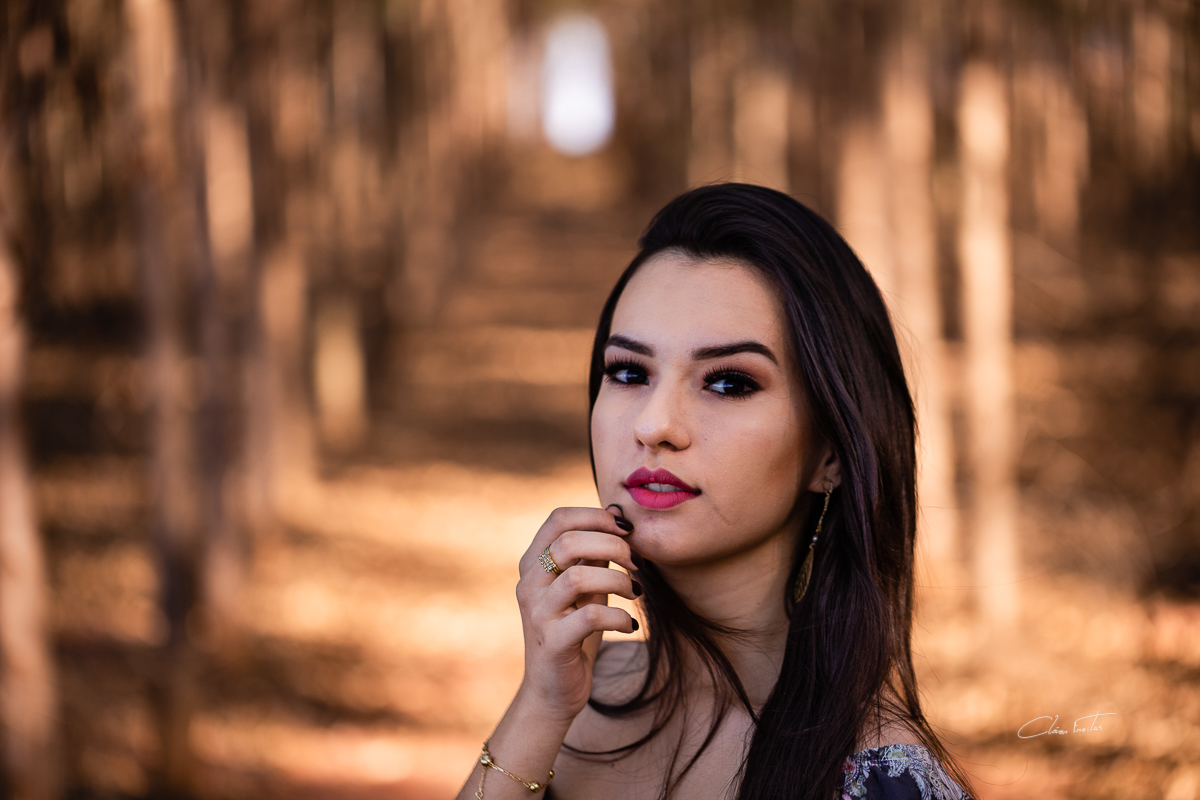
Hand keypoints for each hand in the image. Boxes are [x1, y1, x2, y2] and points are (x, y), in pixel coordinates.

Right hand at [514, 506, 639, 722]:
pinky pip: (589, 618)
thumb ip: (593, 554)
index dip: (596, 516)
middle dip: (611, 545)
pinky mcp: (552, 643)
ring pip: (577, 577)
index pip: (558, 519)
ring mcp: (537, 614)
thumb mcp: (585, 587)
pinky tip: (629, 624)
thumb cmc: (574, 632)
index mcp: (533, 563)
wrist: (553, 690)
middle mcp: (529, 584)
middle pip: (567, 542)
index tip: (626, 530)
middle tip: (636, 562)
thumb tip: (617, 515)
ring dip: (618, 580)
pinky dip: (618, 616)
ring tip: (635, 593)